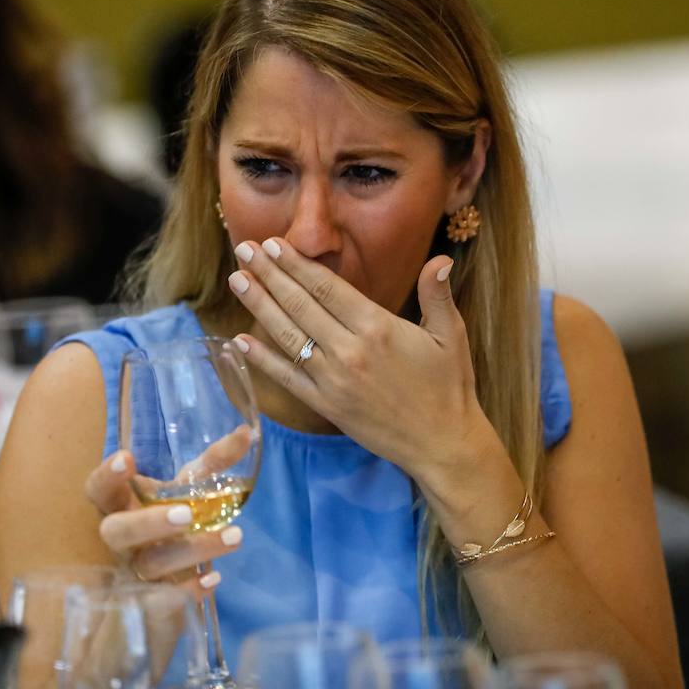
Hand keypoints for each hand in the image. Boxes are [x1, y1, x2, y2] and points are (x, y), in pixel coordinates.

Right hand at [83, 433, 251, 597]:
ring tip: (234, 536)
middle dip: (148, 522)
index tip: (127, 458)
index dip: (107, 475)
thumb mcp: (190, 488)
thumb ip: (214, 461)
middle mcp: (121, 540)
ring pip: (150, 564)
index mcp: (121, 505)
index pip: (99, 489)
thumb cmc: (173, 522)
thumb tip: (247, 433)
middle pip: (117, 531)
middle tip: (186, 515)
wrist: (167, 580)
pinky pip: (164, 602)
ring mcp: (134, 573)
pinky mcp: (153, 603)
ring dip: (191, 551)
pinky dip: (188, 591)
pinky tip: (213, 580)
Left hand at [226, 236, 505, 484]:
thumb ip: (437, 295)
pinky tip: (238, 342)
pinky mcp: (325, 406)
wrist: (441, 444)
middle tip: (245, 250)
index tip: (273, 244)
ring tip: (237, 280)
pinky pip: (287, 378)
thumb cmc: (449, 386)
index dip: (296, 264)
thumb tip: (439, 258)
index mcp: (377, 327)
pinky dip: (261, 360)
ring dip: (259, 306)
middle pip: (300, 306)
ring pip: (287, 336)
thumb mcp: (451, 335)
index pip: (326, 288)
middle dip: (269, 275)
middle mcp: (349, 351)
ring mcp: (333, 380)